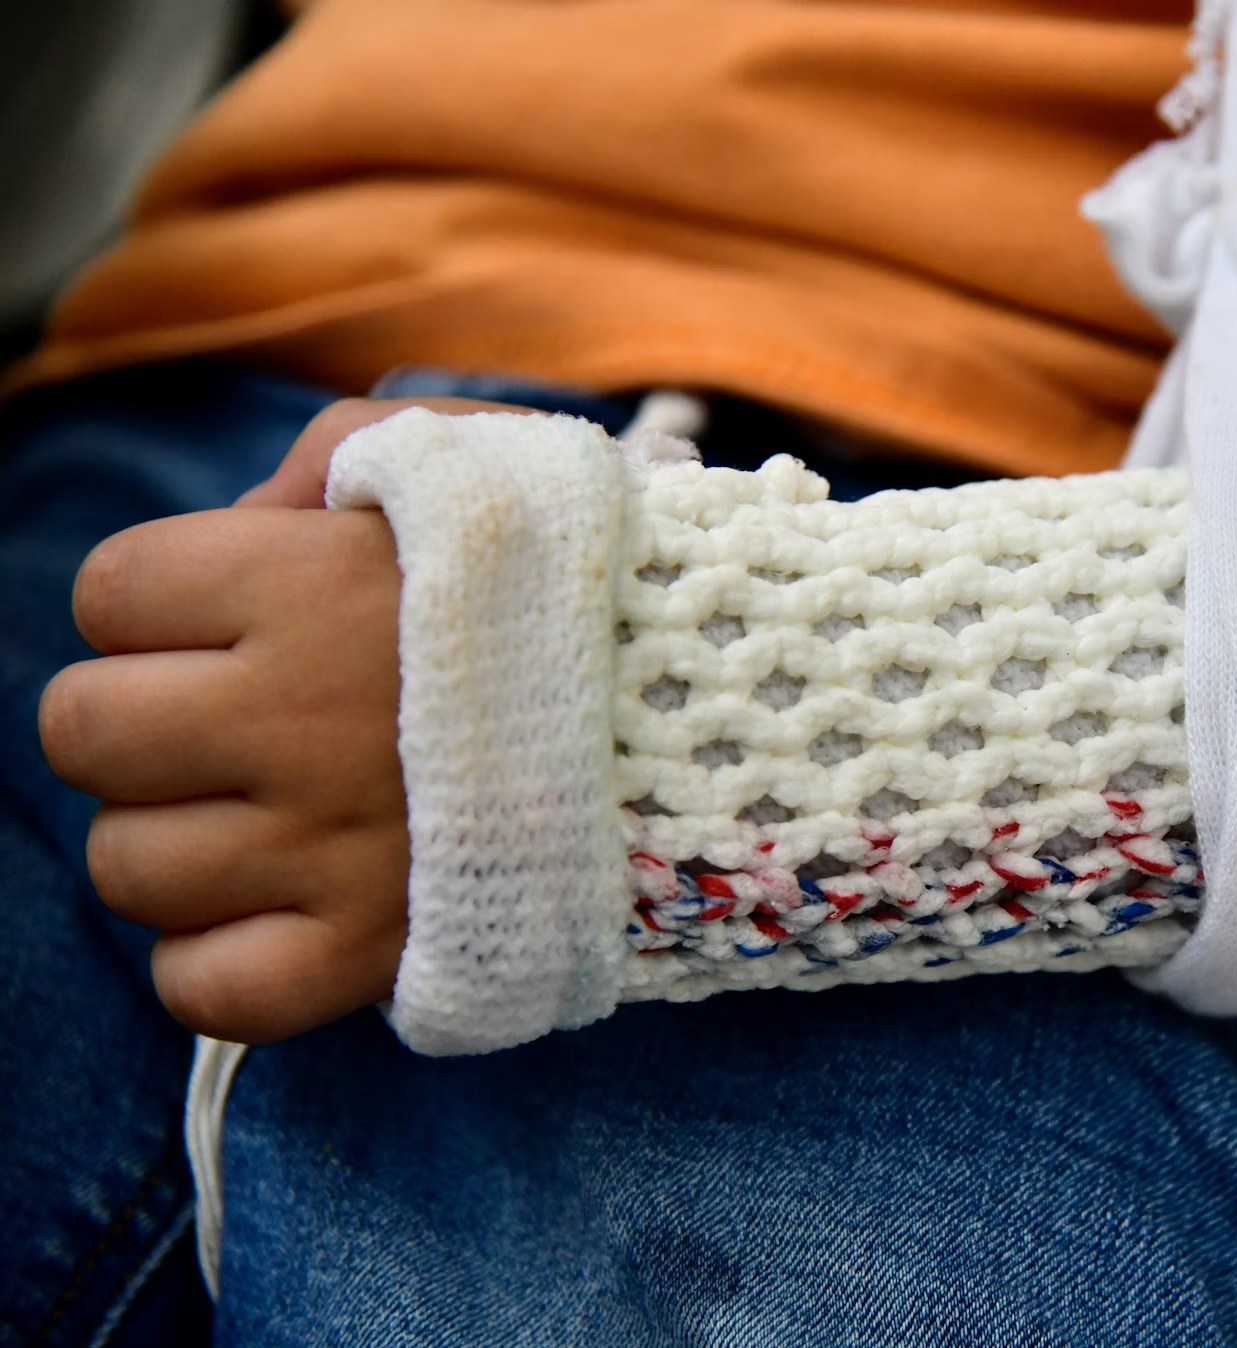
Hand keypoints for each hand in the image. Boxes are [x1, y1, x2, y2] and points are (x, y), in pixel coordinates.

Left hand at [39, 397, 528, 1042]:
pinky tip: (281, 906)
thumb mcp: (472, 461)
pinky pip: (200, 986)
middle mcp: (295, 716)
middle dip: (149, 719)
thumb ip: (332, 458)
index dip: (169, 600)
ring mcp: (326, 846)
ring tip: (280, 813)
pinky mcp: (367, 953)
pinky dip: (217, 957)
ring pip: (128, 863)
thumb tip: (239, 524)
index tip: (253, 612)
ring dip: (186, 838)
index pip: (111, 592)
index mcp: (304, 583)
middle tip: (245, 720)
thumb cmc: (584, 581)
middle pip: (84, 731)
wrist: (722, 717)